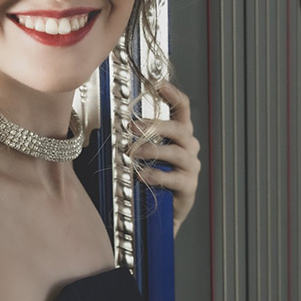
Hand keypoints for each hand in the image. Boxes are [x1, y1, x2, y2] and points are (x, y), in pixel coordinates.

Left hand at [129, 82, 200, 237]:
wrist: (160, 215)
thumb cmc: (148, 179)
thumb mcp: (142, 154)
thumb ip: (133, 138)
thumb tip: (109, 124)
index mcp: (179, 135)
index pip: (182, 109)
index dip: (173, 95)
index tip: (159, 84)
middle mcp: (189, 148)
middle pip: (180, 128)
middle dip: (155, 125)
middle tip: (132, 127)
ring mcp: (191, 167)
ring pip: (177, 151)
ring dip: (153, 149)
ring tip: (133, 153)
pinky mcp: (189, 187)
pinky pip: (176, 177)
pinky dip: (157, 174)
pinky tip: (142, 176)